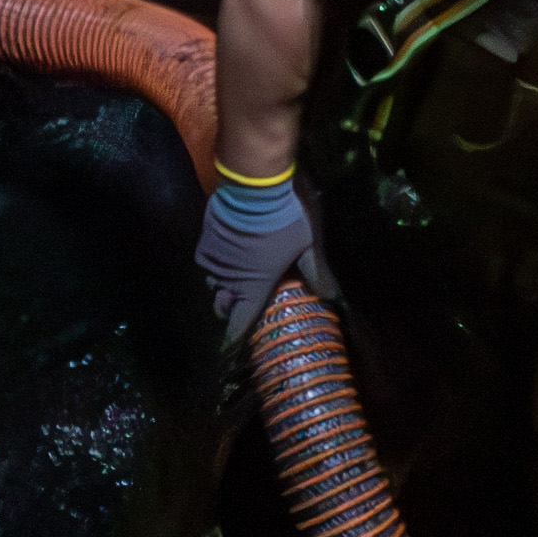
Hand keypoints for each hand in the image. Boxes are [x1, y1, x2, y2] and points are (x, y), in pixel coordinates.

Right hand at [196, 167, 342, 348]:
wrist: (254, 185)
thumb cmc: (285, 219)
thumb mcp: (308, 245)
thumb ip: (316, 273)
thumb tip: (332, 297)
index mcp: (253, 286)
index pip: (240, 322)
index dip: (234, 340)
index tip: (231, 351)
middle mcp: (228, 279)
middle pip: (222, 306)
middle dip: (231, 311)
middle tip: (244, 306)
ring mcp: (213, 261)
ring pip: (213, 285)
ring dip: (223, 288)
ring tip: (237, 282)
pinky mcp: (205, 242)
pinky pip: (207, 264)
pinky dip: (216, 267)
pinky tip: (228, 258)